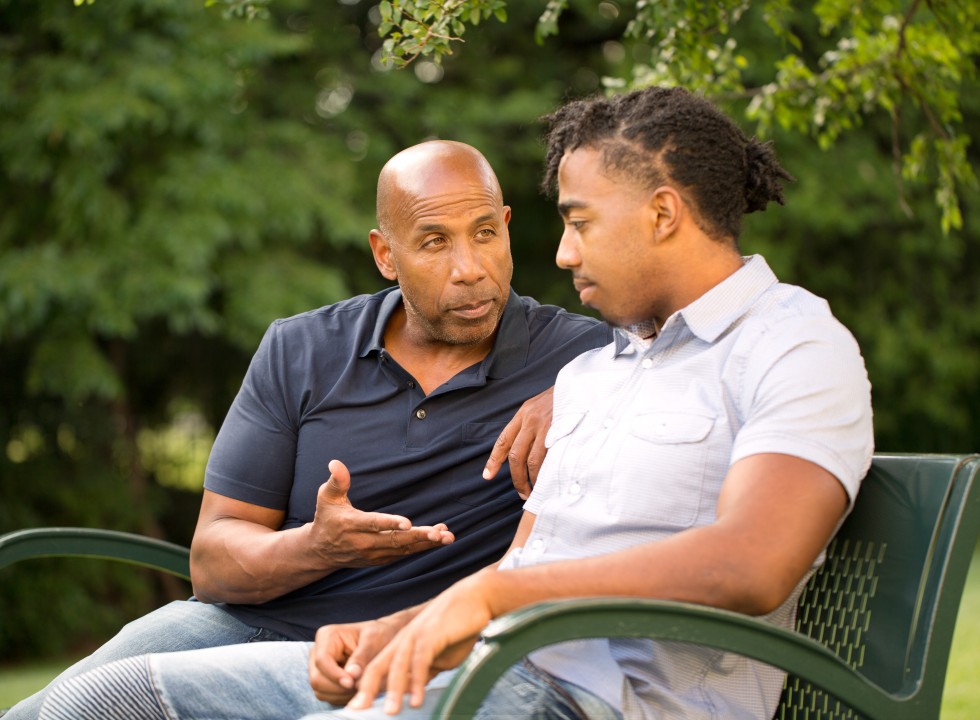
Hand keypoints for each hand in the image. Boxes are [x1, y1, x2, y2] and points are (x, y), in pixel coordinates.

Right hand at [308, 614, 409, 704]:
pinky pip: (327, 696)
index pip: (321, 660)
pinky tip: (357, 689)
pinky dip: (342, 697)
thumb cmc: (379, 635)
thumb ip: (362, 657)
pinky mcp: (324, 681)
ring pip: (320, 691)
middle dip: (339, 688)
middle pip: (317, 679)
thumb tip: (351, 675)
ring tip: (362, 687)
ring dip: (341, 694)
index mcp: (327, 636)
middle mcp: (318, 652)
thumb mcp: (374, 640)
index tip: (352, 683)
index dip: (335, 675)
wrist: (384, 639)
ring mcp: (319, 668)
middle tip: (361, 687)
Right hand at [310, 460, 453, 567]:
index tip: (408, 523)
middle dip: (419, 537)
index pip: (373, 524)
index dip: (390, 524)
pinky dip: (422, 546)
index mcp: (351, 525)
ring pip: (404, 549)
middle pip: (395, 541)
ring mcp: (374, 554)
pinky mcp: (382, 559)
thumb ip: (336, 481)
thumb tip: (335, 462)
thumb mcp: (326, 497)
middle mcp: (364, 542)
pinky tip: (439, 536)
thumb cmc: (327, 518)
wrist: (321, 551)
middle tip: (440, 533)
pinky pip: (405, 553)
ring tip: (448, 536)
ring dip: (427, 543)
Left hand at [347, 573, 494, 714]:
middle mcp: (404, 640)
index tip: (355, 709)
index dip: (365, 689)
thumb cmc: (458, 627)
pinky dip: (418, 681)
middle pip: (378, 667)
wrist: (475, 598)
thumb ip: (425, 671)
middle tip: (357, 711)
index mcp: (402, 645)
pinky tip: (417, 700)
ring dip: (393, 690)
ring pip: (398, 665)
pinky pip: (421, 661)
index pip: (377, 669)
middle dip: (366, 690)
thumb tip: (414, 690)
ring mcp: (416, 636)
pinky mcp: (432, 635)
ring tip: (390, 712)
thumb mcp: (439, 655)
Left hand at [482, 386, 553, 498]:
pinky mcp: (561, 431)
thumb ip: (530, 424)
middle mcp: (531, 419)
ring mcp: (546, 425)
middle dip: (517, 478)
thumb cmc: (563, 398)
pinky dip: (548, 472)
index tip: (487, 475)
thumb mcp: (541, 405)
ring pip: (532, 460)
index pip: (503, 440)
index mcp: (523, 413)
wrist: (584, 384)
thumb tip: (524, 451)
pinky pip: (550, 458)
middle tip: (522, 492)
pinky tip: (550, 479)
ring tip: (537, 490)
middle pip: (515, 455)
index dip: (494, 460)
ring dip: (532, 479)